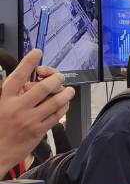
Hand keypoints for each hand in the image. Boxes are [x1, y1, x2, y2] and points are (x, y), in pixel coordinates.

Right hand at [0, 50, 74, 174]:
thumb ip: (11, 95)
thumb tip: (26, 82)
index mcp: (4, 99)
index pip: (18, 76)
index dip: (28, 62)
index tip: (37, 53)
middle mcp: (18, 108)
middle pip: (42, 87)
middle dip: (55, 79)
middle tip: (59, 76)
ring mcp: (30, 120)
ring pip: (54, 102)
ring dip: (65, 93)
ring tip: (69, 90)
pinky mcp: (39, 131)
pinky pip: (56, 116)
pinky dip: (63, 108)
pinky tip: (65, 104)